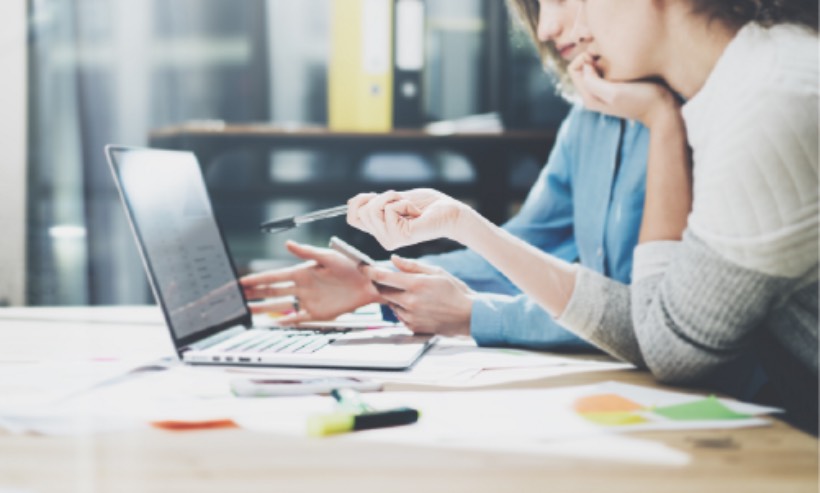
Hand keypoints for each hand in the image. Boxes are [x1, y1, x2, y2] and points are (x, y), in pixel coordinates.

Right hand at [239, 240, 379, 324]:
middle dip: (253, 294)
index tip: (239, 282)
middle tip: (235, 297)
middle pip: (271, 292)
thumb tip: (287, 244)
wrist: (369, 283)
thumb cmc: (352, 265)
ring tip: (247, 311)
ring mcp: (308, 300)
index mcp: (301, 272)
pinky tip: (273, 323)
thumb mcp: (328, 256)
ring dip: (263, 308)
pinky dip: (285, 321)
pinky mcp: (317, 313)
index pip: (273, 277)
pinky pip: (297, 318)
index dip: (255, 280)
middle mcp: (301, 287)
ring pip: (280, 305)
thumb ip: (307, 252)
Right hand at [347, 189, 472, 250]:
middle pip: (361, 210)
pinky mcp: (400, 237)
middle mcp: (383, 238)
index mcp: (380, 230)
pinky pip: (389, 210)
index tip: (377, 196)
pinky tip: (417, 213)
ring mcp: (390, 240)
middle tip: (403, 202)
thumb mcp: (395, 199)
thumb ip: (375, 202)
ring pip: (372, 209)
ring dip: (393, 198)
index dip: (359, 202)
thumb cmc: (427, 204)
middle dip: (382, 197)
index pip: (353, 218)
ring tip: (410, 207)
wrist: (450, 211)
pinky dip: (404, 203)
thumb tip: (350, 202)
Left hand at [363, 255, 473, 336]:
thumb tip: (393, 260)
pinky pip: (399, 315)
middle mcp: (410, 302)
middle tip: (389, 278)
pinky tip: (418, 306)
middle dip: (382, 283)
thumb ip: (412, 266)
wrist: (469, 317)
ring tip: (413, 294)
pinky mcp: (413, 327)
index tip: (361, 266)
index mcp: (416, 285)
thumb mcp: (437, 272)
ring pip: (390, 303)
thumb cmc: (455, 292)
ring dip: (394, 297)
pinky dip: (402, 309)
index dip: (369, 271)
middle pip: (383, 291)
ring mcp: (411, 317)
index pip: (383, 276)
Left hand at [569, 53, 679, 127]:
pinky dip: (613, 61)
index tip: (600, 56)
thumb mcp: (614, 92)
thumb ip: (593, 82)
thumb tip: (586, 66)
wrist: (663, 109)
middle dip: (594, 56)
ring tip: (618, 56)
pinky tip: (625, 61)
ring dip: (604, 58)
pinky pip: (609, 68)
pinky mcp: (618, 85)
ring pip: (597, 66)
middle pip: (584, 67)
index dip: (584, 58)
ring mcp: (606, 90)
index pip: (573, 69)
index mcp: (589, 96)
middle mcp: (594, 93)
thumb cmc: (640, 99)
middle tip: (611, 54)